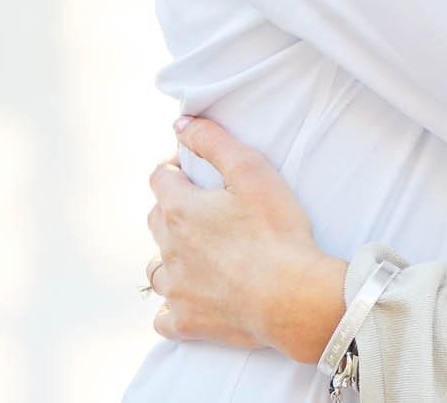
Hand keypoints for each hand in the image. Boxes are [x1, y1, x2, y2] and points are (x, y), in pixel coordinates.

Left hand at [146, 116, 347, 364]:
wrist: (291, 296)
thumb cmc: (277, 231)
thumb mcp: (252, 171)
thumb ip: (214, 142)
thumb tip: (181, 124)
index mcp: (181, 210)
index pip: (160, 178)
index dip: (177, 169)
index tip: (196, 171)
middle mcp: (168, 249)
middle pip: (156, 220)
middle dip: (174, 210)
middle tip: (208, 210)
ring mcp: (175, 289)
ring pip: (156, 268)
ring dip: (171, 257)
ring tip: (200, 255)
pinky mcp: (186, 321)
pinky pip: (164, 315)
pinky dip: (173, 305)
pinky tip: (192, 298)